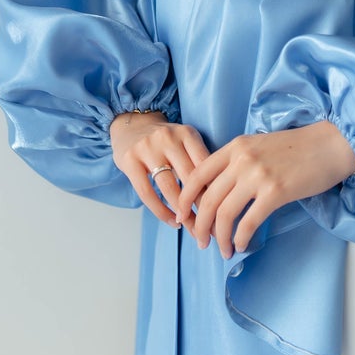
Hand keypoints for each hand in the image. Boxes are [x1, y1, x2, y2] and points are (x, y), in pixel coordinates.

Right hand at [109, 111, 210, 227]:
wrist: (132, 124)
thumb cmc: (165, 141)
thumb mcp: (185, 142)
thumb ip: (199, 162)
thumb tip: (221, 198)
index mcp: (187, 134)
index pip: (206, 167)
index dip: (216, 192)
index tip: (224, 213)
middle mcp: (168, 138)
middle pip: (190, 179)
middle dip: (203, 208)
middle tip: (212, 229)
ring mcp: (147, 148)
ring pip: (170, 189)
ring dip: (184, 214)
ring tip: (193, 230)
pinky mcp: (130, 160)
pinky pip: (148, 193)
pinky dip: (162, 212)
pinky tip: (172, 221)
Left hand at [174, 121, 354, 258]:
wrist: (331, 144)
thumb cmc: (298, 147)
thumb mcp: (260, 146)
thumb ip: (238, 162)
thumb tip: (220, 192)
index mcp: (235, 147)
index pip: (198, 175)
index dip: (185, 198)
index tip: (182, 215)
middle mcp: (241, 160)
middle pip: (208, 199)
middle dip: (199, 225)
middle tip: (200, 242)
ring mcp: (258, 176)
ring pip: (224, 214)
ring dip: (219, 237)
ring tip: (222, 250)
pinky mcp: (275, 192)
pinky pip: (248, 222)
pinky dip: (240, 238)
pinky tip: (241, 245)